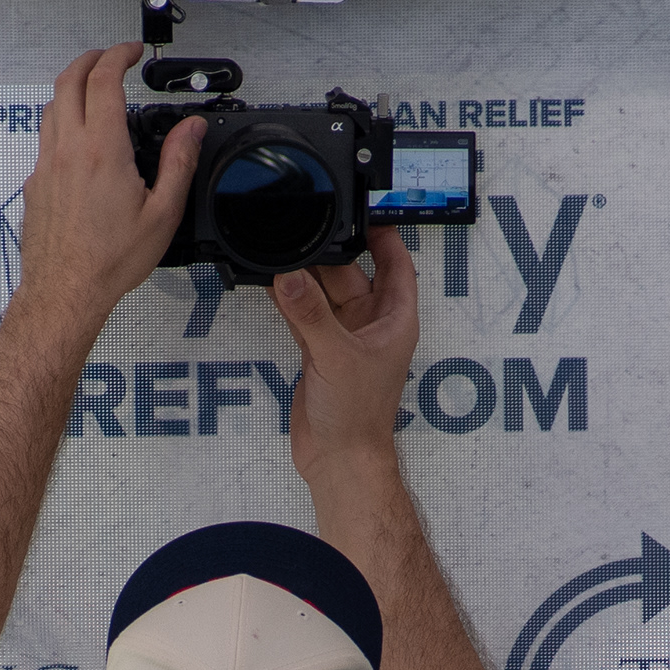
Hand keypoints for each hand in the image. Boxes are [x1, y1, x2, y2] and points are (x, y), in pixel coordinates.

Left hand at [6, 44, 198, 346]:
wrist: (65, 291)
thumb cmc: (109, 261)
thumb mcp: (162, 213)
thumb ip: (179, 163)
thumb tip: (191, 130)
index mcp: (102, 150)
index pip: (104, 80)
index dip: (118, 56)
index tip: (131, 53)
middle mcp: (68, 150)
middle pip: (68, 81)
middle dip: (90, 60)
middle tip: (110, 58)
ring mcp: (46, 165)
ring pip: (51, 107)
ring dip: (72, 88)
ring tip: (93, 91)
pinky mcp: (35, 184)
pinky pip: (46, 139)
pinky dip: (62, 123)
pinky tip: (79, 140)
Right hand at [269, 226, 419, 477]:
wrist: (339, 458)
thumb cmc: (359, 416)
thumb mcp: (336, 356)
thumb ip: (311, 314)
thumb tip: (291, 277)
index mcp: (395, 320)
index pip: (397, 264)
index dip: (385, 236)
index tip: (366, 211)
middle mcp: (371, 325)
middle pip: (353, 273)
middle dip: (331, 252)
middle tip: (307, 227)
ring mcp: (344, 338)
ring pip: (325, 293)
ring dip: (306, 276)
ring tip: (284, 249)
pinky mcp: (319, 352)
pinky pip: (304, 314)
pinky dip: (289, 300)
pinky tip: (272, 280)